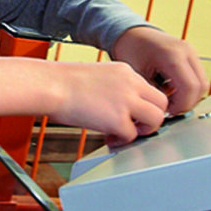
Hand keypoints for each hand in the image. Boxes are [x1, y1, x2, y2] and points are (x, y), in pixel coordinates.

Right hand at [48, 60, 170, 147]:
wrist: (50, 85)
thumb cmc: (63, 82)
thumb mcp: (97, 76)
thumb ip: (115, 88)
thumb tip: (120, 107)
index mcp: (125, 71)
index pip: (150, 89)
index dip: (144, 104)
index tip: (133, 113)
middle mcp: (130, 84)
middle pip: (161, 102)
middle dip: (152, 117)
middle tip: (135, 125)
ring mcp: (126, 101)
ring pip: (156, 119)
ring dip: (143, 129)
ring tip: (125, 132)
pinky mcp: (117, 120)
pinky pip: (131, 136)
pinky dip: (122, 140)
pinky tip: (108, 136)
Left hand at [109, 25, 207, 113]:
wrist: (133, 34)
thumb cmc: (132, 50)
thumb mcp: (139, 76)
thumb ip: (154, 94)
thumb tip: (165, 110)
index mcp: (173, 55)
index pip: (190, 88)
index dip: (182, 105)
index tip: (169, 111)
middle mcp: (186, 51)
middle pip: (201, 87)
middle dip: (187, 102)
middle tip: (170, 108)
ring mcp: (191, 51)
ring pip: (202, 83)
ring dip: (189, 95)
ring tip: (169, 98)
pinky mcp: (191, 55)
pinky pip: (198, 77)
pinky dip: (188, 88)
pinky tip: (172, 89)